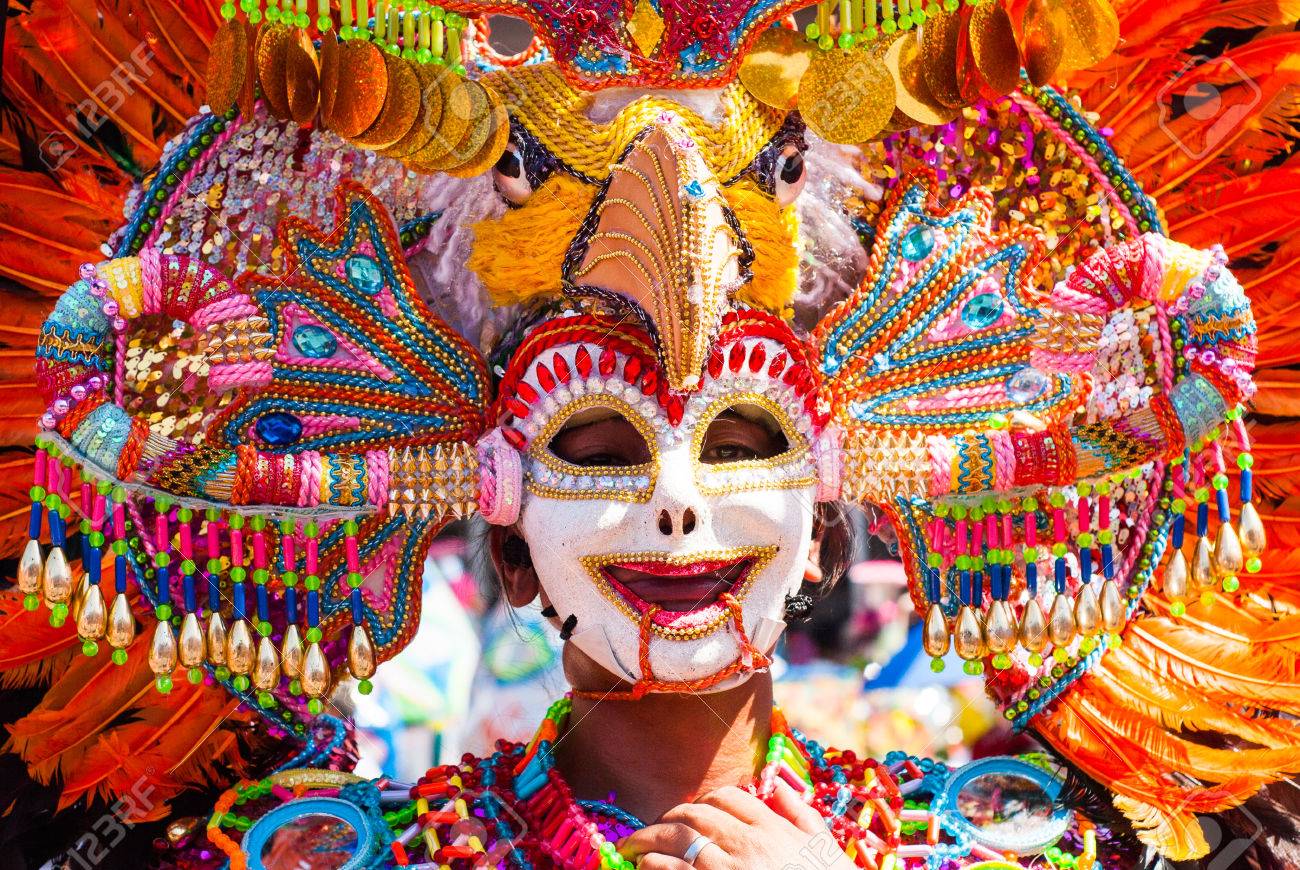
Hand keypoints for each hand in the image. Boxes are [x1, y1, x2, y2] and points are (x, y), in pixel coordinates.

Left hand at [617, 779, 856, 869]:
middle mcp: (749, 845)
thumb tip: (776, 783)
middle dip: (667, 817)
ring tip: (632, 846)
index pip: (729, 798)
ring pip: (679, 839)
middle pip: (697, 814)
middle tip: (650, 828)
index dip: (703, 801)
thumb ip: (798, 812)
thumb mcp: (822, 846)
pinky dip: (654, 864)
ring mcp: (729, 869)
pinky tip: (644, 865)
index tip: (689, 812)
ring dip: (649, 838)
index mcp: (773, 830)